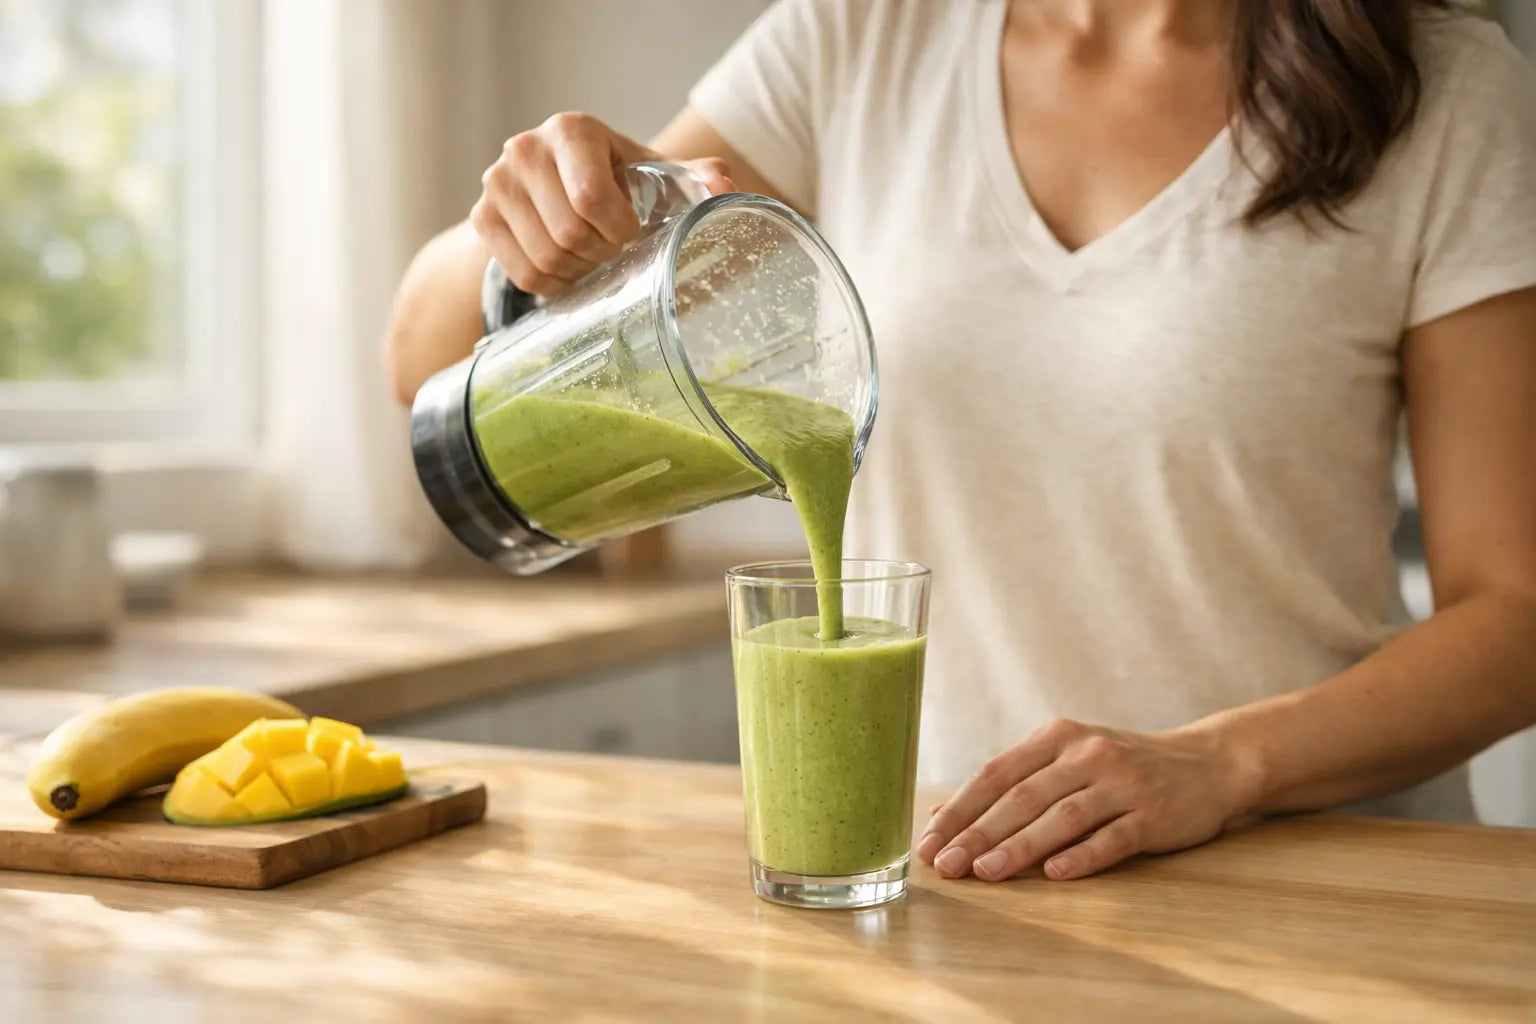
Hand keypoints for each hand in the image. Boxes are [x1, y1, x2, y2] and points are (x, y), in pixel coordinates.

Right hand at [470, 112, 734, 296]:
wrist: (557, 185)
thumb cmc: (620, 179)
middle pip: (569, 234)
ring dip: (579, 271)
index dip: (620, 230)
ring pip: (546, 258)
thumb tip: (727, 189)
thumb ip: (699, 177)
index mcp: (572, 130)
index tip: (633, 231)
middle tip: (614, 249)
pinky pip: (523, 274)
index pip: (591, 199)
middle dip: (601, 253)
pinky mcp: (482, 216)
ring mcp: (496, 183)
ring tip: (592, 256)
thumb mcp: (658, 173)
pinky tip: (568, 267)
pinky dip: (553, 284)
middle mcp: (525, 149)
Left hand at [917, 718, 1257, 881]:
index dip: (959, 808)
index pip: (996, 773)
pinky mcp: (1153, 814)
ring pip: (1062, 817)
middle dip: (978, 833)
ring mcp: (1122, 783)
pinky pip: (1112, 838)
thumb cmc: (1122, 767)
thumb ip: (1016, 781)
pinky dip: (1082, 856)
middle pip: (1022, 797)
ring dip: (1020, 846)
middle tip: (947, 865)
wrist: (1209, 762)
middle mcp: (1087, 754)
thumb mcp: (1069, 757)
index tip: (928, 841)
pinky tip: (1054, 875)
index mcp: (1058, 737)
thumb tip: (945, 816)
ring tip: (986, 873)